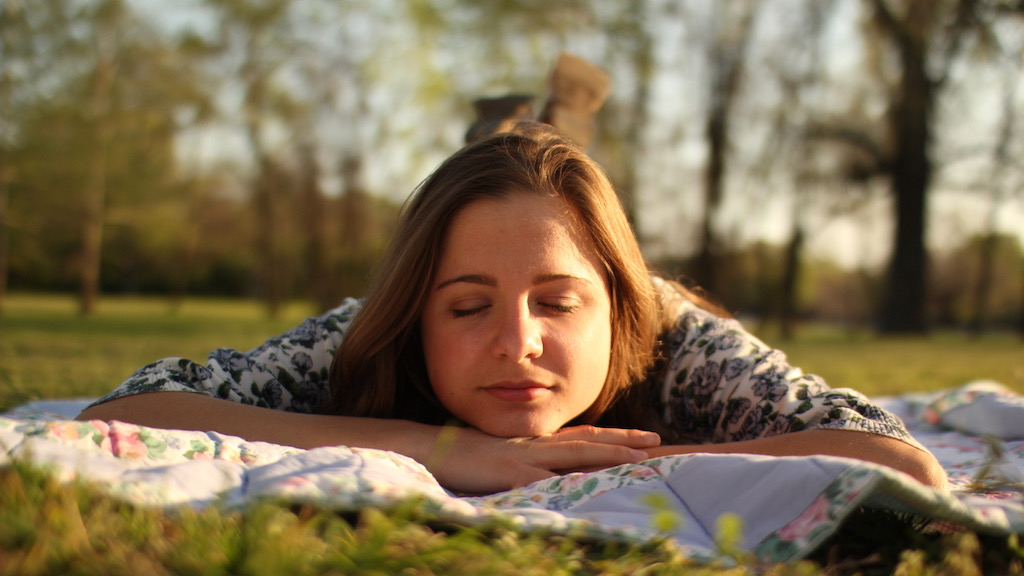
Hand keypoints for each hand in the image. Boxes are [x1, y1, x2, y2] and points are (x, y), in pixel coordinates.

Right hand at [423, 425, 660, 494]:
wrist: (427, 446)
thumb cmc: (459, 455)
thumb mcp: (498, 458)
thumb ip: (522, 463)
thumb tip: (543, 473)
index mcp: (534, 443)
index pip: (582, 437)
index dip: (613, 437)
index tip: (642, 439)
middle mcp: (535, 446)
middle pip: (588, 441)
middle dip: (623, 442)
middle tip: (656, 442)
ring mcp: (524, 458)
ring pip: (576, 455)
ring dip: (609, 455)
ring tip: (641, 459)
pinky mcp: (508, 473)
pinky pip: (545, 479)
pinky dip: (568, 481)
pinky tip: (590, 485)